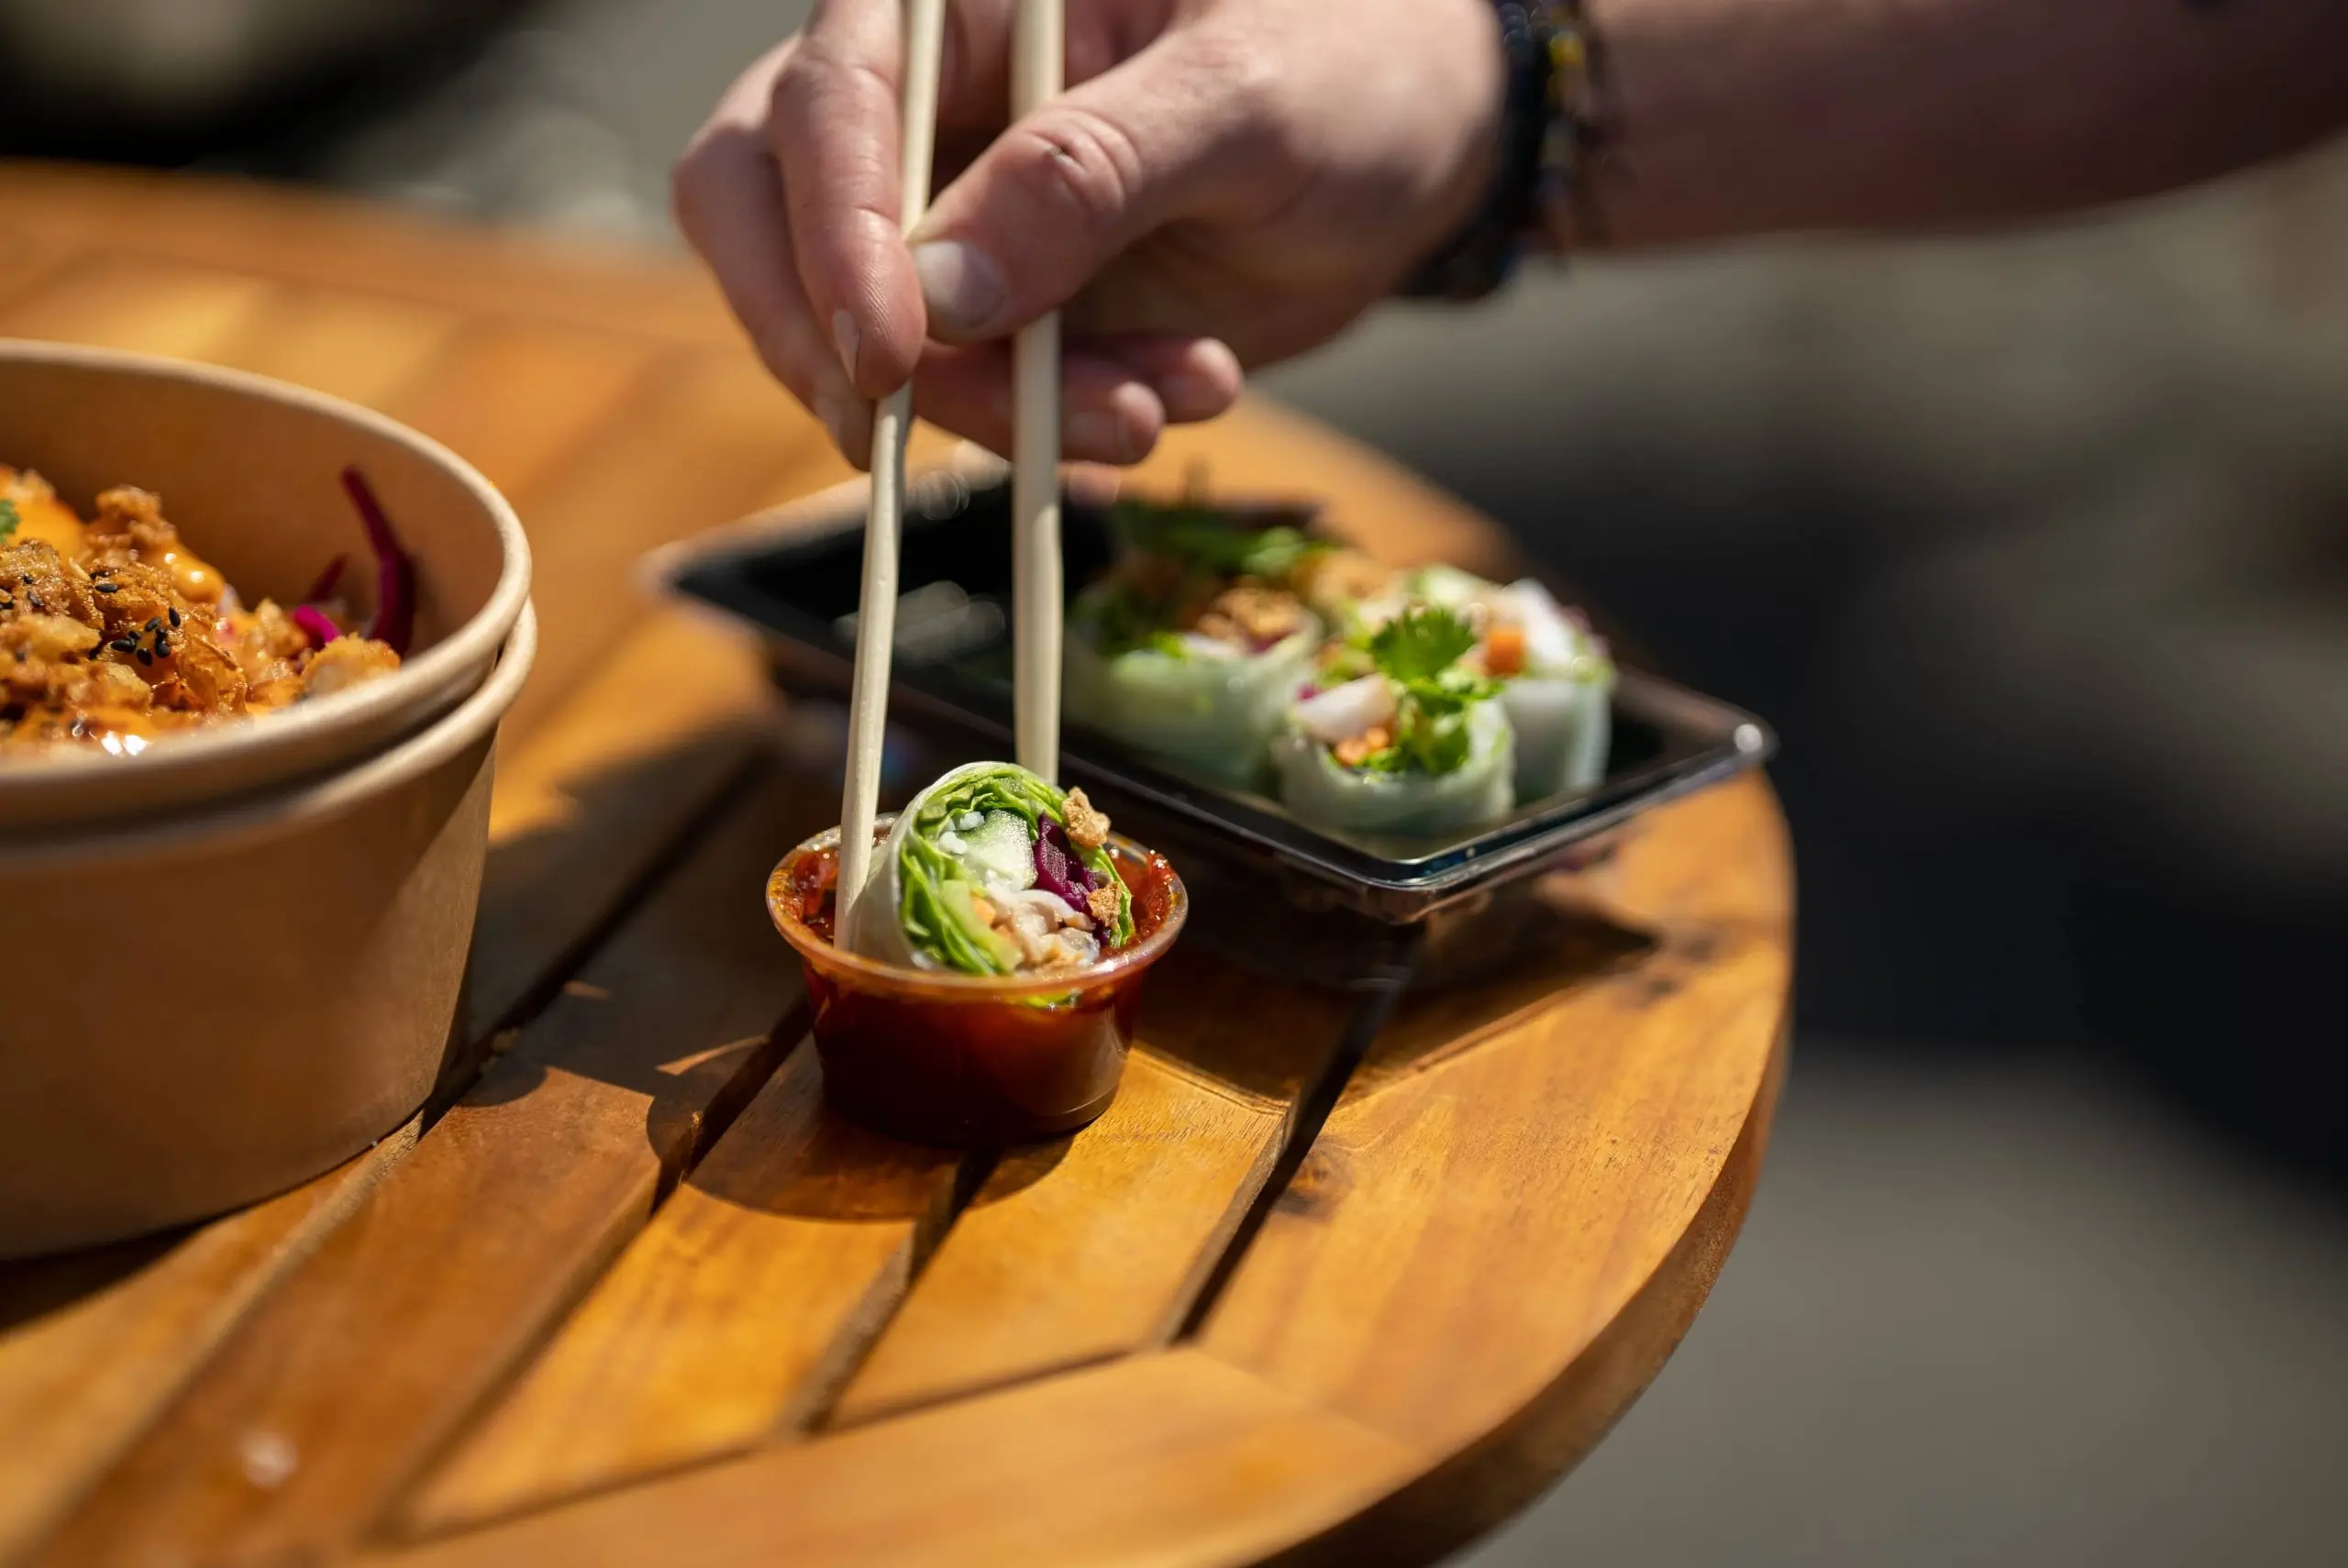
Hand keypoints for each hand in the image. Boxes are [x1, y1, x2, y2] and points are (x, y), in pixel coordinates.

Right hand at [673, 0, 1500, 467]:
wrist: (1421, 144)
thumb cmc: (1347, 64)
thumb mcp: (1244, 100)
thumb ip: (1091, 176)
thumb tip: (940, 289)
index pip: (825, 103)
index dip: (831, 235)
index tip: (891, 356)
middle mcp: (923, 98)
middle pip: (765, 218)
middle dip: (847, 345)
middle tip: (942, 427)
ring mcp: (950, 212)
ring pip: (872, 338)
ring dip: (997, 408)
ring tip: (1155, 407)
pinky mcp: (1001, 311)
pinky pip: (968, 396)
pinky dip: (1055, 429)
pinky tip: (1178, 394)